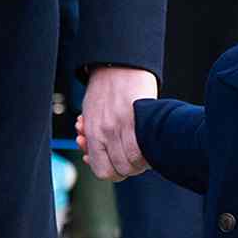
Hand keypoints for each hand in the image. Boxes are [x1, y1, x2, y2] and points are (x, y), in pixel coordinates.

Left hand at [78, 66, 156, 180]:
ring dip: (140, 161)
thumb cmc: (103, 90)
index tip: (117, 164)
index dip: (112, 172)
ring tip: (141, 149)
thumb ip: (93, 137)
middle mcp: (105, 133)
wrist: (117, 66)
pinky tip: (148, 143)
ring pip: (134, 163)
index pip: (101, 171)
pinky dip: (149, 153)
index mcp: (92, 132)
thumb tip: (89, 158)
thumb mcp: (90, 114)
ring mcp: (122, 127)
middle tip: (130, 155)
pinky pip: (145, 150)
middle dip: (128, 168)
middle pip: (121, 170)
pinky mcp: (138, 119)